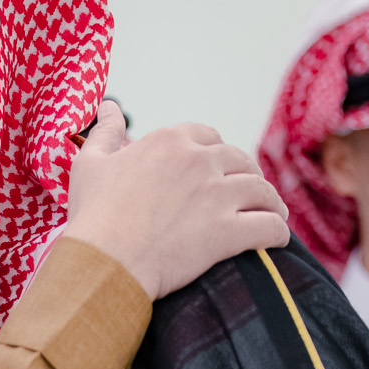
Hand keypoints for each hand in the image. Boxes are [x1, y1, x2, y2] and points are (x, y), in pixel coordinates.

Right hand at [63, 100, 290, 300]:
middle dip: (247, 175)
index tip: (216, 168)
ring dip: (270, 202)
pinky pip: (270, 226)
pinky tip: (278, 239)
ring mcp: (218, 196)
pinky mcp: (229, 231)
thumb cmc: (92, 216)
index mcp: (170, 141)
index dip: (215, 151)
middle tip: (248, 193)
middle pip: (240, 160)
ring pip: (262, 190)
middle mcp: (200, 161)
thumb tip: (108, 106)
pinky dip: (278, 231)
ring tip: (272, 213)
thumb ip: (105, 131)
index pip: (208, 135)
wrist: (104, 262)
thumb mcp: (90, 164)